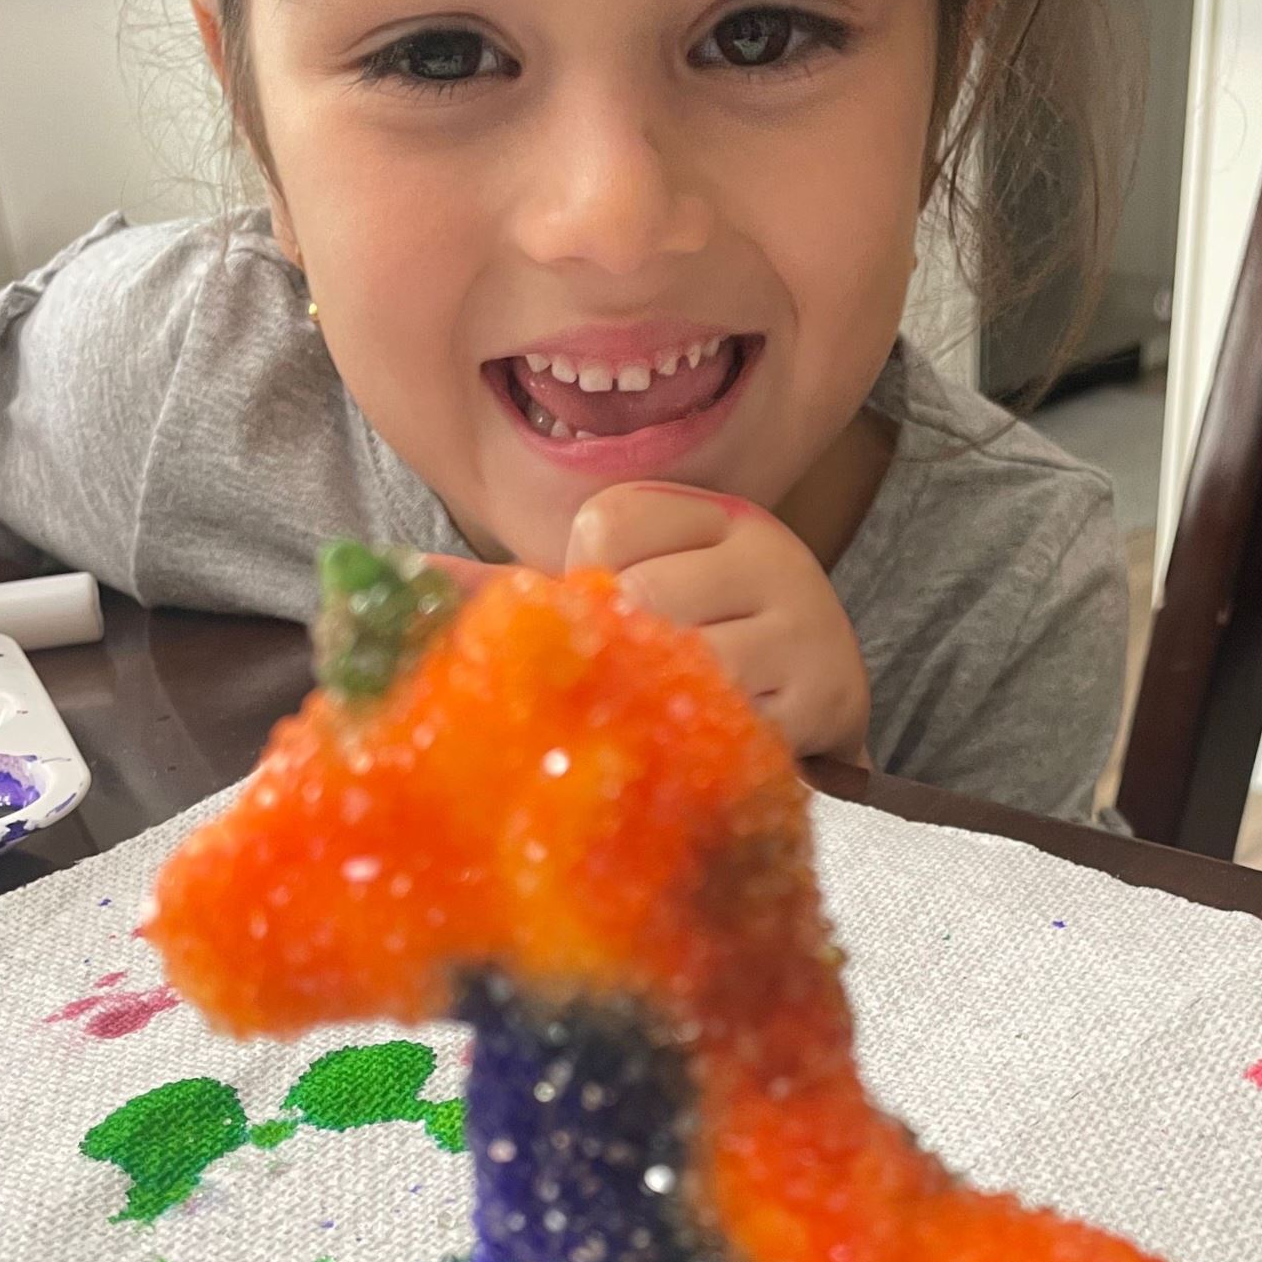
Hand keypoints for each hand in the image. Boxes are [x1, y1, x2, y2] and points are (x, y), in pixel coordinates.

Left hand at [563, 484, 870, 763]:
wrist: (825, 697)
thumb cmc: (716, 638)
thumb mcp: (656, 583)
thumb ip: (558, 586)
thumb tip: (436, 574)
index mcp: (721, 517)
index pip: (608, 524)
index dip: (587, 581)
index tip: (616, 617)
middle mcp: (769, 558)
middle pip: (645, 593)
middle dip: (620, 650)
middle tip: (635, 679)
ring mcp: (803, 627)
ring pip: (690, 662)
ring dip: (660, 701)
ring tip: (666, 714)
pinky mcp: (822, 696)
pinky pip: (734, 723)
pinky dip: (704, 743)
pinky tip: (703, 744)